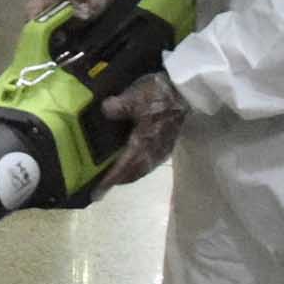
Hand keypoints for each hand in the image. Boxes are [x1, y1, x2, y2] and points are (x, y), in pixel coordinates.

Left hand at [94, 73, 184, 189]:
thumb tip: (104, 112)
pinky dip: (137, 166)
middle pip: (133, 173)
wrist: (186, 90)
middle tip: (102, 185)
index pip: (123, 167)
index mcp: (143, 143)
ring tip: (115, 175)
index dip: (109, 180)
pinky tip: (132, 160)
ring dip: (129, 174)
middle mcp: (153, 152)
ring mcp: (162, 149)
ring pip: (142, 169)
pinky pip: (149, 162)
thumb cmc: (160, 95)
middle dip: (118, 180)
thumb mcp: (135, 96)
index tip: (96, 193)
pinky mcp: (167, 144)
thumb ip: (117, 106)